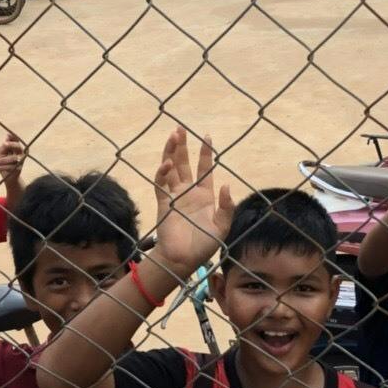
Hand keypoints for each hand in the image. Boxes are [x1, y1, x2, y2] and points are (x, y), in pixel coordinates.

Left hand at [0, 133, 25, 192]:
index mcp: (15, 148)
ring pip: (13, 158)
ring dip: (2, 160)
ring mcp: (21, 161)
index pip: (16, 140)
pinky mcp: (19, 168)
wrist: (8, 177)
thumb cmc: (3, 163)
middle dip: (11, 144)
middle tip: (3, 144)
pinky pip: (10, 167)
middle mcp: (20, 153)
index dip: (13, 137)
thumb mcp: (0, 153)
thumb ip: (3, 147)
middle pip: (18, 147)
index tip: (7, 135)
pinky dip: (2, 167)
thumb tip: (7, 137)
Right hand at [149, 127, 235, 275]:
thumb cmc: (204, 246)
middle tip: (180, 128)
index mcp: (204, 196)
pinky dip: (162, 173)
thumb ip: (227, 208)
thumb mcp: (222, 228)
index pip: (204, 169)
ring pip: (171, 169)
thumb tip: (227, 185)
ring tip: (172, 136)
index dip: (205, 153)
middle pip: (185, 164)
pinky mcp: (163, 203)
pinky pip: (160, 184)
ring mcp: (175, 196)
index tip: (206, 136)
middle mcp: (188, 192)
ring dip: (171, 153)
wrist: (183, 259)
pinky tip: (167, 164)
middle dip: (183, 146)